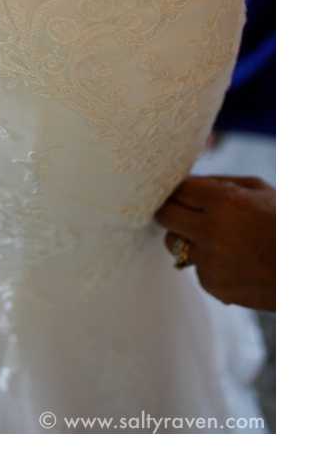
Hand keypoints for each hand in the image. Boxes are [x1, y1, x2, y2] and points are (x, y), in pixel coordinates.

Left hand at [155, 176, 274, 311]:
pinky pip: (194, 267)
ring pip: (174, 243)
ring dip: (185, 236)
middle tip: (179, 208)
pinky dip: (205, 261)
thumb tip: (185, 182)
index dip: (176, 188)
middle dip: (169, 209)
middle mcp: (211, 232)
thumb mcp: (257, 189)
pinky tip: (229, 258)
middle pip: (165, 216)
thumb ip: (218, 183)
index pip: (178, 189)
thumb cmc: (281, 221)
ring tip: (210, 235)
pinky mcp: (213, 286)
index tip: (178, 189)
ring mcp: (210, 262)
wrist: (303, 269)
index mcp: (224, 202)